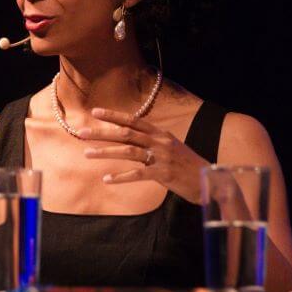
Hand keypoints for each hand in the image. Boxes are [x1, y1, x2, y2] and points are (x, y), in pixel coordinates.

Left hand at [78, 107, 209, 202]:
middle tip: (82, 132)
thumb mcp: (173, 148)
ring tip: (88, 154)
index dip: (114, 116)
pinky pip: (138, 174)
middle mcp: (160, 142)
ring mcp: (162, 157)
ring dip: (106, 152)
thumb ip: (154, 142)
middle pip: (126, 133)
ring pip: (128, 151)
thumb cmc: (188, 165)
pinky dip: (121, 176)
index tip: (95, 112)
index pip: (134, 120)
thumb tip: (135, 138)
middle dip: (102, 132)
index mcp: (161, 134)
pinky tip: (107, 179)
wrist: (209, 179)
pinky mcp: (163, 174)